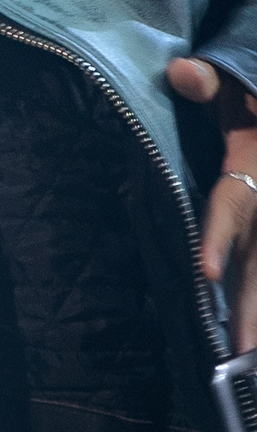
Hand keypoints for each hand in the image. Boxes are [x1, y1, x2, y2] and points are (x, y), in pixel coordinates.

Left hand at [168, 57, 256, 354]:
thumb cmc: (250, 98)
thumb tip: (181, 75)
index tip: (206, 273)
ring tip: (249, 357)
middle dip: (250, 305)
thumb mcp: (235, 84)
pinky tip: (253, 335)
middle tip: (239, 352)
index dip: (219, 237)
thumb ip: (210, 82)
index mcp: (253, 163)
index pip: (233, 204)